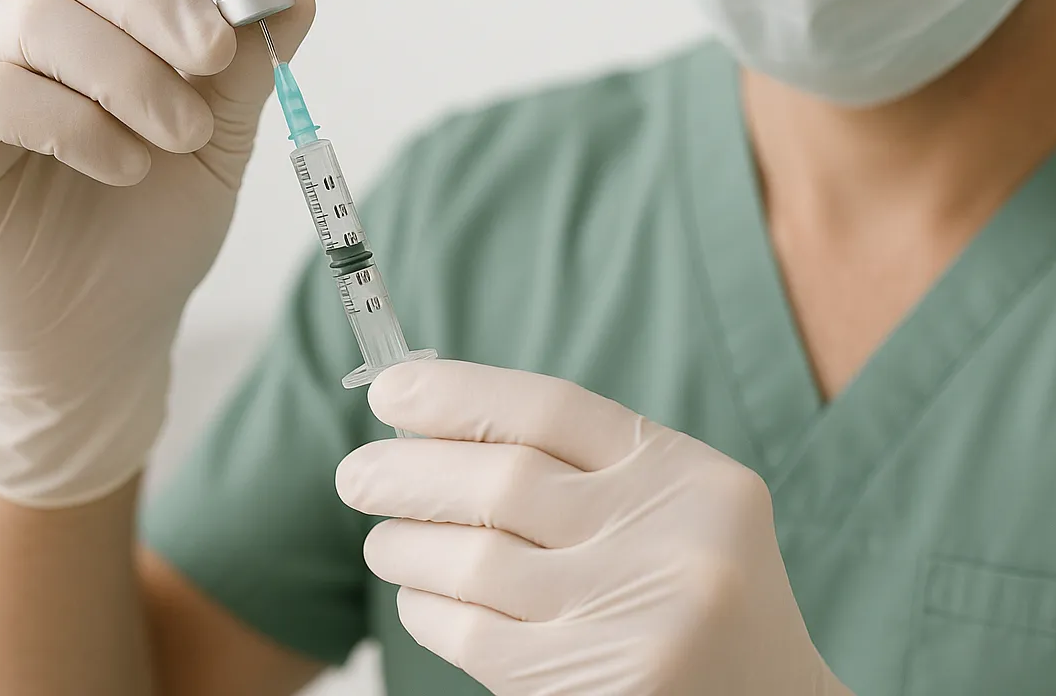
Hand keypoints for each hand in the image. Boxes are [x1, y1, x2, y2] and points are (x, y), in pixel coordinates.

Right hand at [0, 0, 315, 506]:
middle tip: (215, 62)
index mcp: (96, 13)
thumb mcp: (223, 142)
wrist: (100, 336)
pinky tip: (118, 165)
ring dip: (131, 76)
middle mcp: (21, 18)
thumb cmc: (150, 234)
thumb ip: (246, 65)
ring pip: (41, 15)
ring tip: (176, 138)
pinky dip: (79, 124)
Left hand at [336, 361, 852, 695]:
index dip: (458, 393)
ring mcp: (630, 621)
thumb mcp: (673, 507)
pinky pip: (470, 635)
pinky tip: (419, 597)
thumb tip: (434, 422)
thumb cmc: (698, 594)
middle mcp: (667, 541)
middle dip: (407, 472)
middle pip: (500, 483)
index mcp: (691, 477)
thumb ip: (582, 465)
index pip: (552, 409)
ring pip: (471, 561)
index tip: (391, 390)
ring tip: (383, 540)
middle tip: (357, 473)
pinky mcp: (588, 686)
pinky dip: (426, 608)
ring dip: (405, 545)